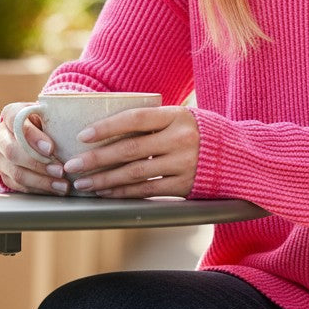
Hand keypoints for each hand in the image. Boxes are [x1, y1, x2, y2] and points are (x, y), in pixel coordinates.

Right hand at [0, 102, 69, 195]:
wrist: (33, 133)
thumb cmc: (47, 120)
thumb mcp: (51, 113)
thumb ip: (57, 117)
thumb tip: (79, 129)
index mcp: (10, 113)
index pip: (16, 121)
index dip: (33, 136)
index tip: (51, 148)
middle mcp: (0, 135)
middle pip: (13, 151)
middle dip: (39, 163)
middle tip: (60, 170)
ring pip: (16, 172)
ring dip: (41, 180)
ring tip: (62, 184)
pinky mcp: (3, 173)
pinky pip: (18, 185)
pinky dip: (39, 189)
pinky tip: (55, 189)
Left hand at [61, 106, 200, 198]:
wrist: (236, 155)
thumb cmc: (199, 132)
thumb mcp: (181, 117)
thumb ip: (154, 121)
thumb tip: (109, 128)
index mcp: (178, 116)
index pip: (136, 118)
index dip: (108, 126)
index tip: (83, 135)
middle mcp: (181, 139)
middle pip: (130, 149)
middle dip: (96, 159)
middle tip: (71, 165)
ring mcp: (184, 164)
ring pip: (134, 173)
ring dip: (104, 180)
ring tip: (83, 183)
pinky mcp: (184, 186)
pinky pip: (147, 190)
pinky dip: (123, 192)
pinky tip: (106, 193)